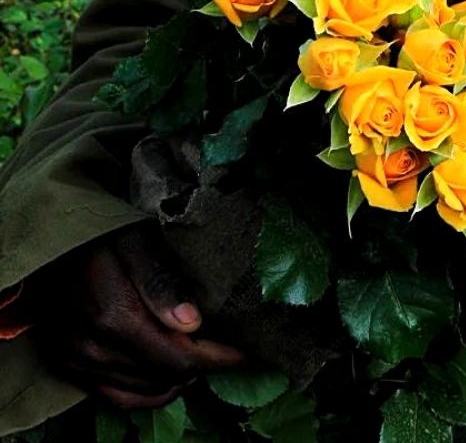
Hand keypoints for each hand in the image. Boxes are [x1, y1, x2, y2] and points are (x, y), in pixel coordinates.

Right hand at [33, 222, 244, 408]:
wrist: (48, 245)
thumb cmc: (99, 234)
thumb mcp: (135, 240)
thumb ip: (161, 281)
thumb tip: (192, 324)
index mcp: (113, 317)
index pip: (179, 357)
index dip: (219, 358)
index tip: (250, 350)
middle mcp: (94, 349)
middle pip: (166, 376)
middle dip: (206, 366)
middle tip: (233, 349)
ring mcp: (79, 362)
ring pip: (145, 389)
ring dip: (180, 378)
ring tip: (207, 356)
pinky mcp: (70, 366)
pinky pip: (117, 396)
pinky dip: (150, 390)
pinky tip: (170, 375)